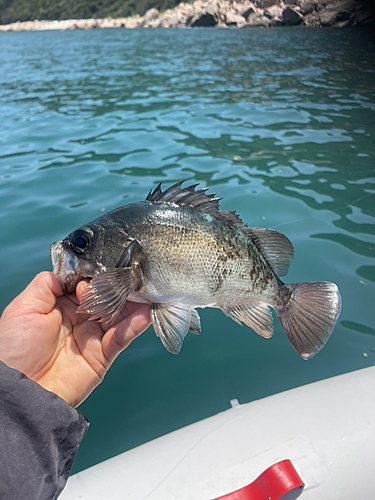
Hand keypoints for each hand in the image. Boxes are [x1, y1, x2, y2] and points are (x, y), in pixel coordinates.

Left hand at [0, 272, 150, 406]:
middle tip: (129, 279)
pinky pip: (122, 338)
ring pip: (118, 316)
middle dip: (118, 288)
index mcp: (61, 306)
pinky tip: (144, 313)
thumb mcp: (24, 308)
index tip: (101, 271)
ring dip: (132, 304)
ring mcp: (92, 337)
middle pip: (106, 298)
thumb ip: (46, 285)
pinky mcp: (102, 356)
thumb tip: (68, 272)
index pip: (87, 284)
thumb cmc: (14, 349)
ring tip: (144, 292)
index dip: (96, 276)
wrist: (19, 388)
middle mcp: (79, 320)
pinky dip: (135, 326)